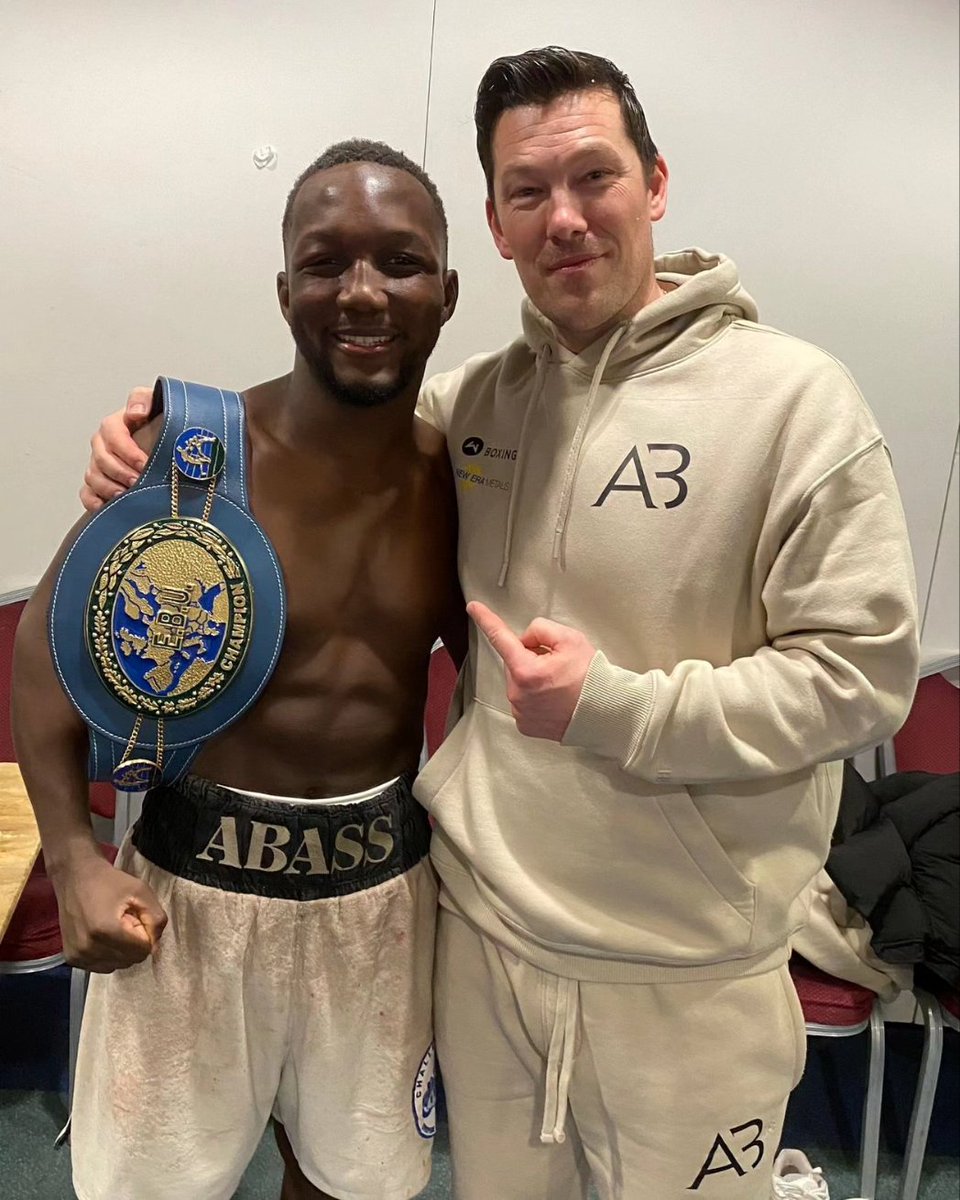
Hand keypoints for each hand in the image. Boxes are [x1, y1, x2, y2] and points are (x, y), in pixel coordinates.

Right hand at [53, 852, 167, 971]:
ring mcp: (78, 955)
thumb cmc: (110, 882)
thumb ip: (155, 918)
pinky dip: (108, 955)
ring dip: (121, 950)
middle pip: (130, 960)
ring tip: (113, 928)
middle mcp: (89, 948)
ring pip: (117, 966)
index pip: (142, 951)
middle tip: (125, 921)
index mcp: (106, 930)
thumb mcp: (141, 891)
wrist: (75, 877)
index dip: (145, 935)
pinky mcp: (72, 958)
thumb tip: (155, 945)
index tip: (136, 918)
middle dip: (134, 943)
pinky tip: (103, 936)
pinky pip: (102, 966)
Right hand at [79, 387, 152, 510]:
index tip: (144, 463)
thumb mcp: (156, 404)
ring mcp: (98, 465)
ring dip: (109, 488)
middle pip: (101, 459)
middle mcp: (102, 445)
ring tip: (127, 496)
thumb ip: (144, 400)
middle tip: (138, 483)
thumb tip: (136, 412)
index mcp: (114, 425)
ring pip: (93, 477)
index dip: (127, 451)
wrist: (163, 444)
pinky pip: (87, 494)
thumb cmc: (159, 425)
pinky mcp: (97, 484)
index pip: (112, 434)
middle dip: (120, 472)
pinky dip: (94, 502)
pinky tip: (108, 507)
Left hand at [468, 601, 595, 740]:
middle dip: (530, 657)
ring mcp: (520, 711)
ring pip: (518, 682)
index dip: (486, 619)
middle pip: (515, 661)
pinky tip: (554, 698)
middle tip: (557, 664)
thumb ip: (541, 629)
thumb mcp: (570, 639)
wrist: (605, 712)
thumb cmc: (591, 677)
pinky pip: (523, 701)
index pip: (500, 637)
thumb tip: (526, 639)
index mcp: (526, 670)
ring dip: (532, 678)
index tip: (473, 608)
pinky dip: (534, 696)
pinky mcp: (525, 724)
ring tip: (559, 684)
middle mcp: (517, 693)